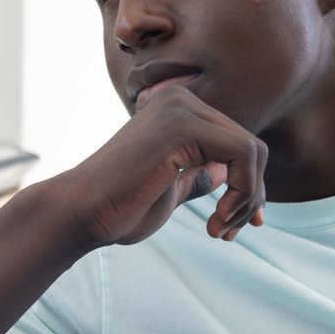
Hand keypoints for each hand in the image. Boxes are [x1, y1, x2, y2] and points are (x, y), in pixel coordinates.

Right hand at [65, 85, 266, 248]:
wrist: (82, 213)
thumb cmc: (119, 208)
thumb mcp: (171, 191)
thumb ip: (197, 175)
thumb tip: (227, 171)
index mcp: (177, 112)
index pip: (237, 145)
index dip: (250, 188)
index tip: (240, 226)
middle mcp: (181, 100)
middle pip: (251, 147)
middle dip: (251, 197)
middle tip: (231, 233)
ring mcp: (181, 108)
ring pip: (252, 151)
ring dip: (246, 200)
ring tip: (219, 230)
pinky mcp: (182, 125)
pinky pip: (242, 154)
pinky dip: (241, 193)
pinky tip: (215, 220)